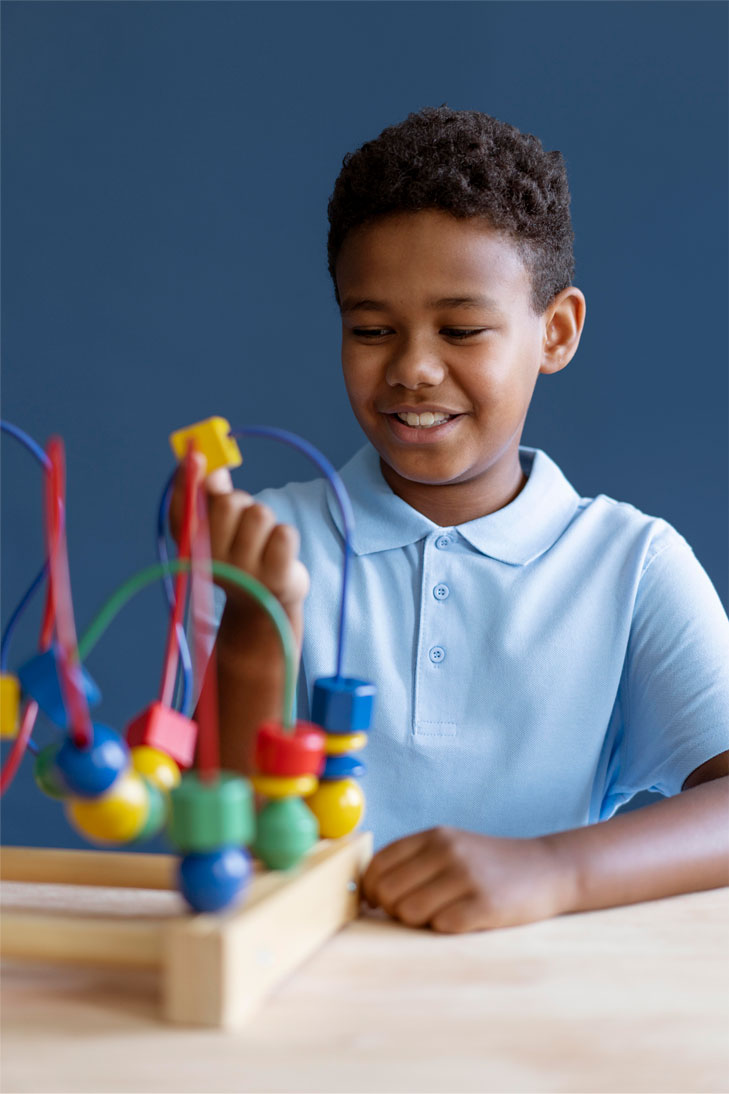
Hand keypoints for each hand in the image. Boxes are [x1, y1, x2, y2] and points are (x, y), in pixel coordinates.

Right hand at [169, 454, 309, 648]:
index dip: (188, 480)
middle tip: (244, 518)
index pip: (182, 511)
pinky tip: (279, 552)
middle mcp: (213, 564)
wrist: (266, 607)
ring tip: (263, 539)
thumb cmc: (241, 555)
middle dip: (242, 500)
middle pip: (230, 503)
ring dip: (266, 519)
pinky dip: (285, 535)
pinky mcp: (275, 580)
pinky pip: (285, 533)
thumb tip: (211, 467)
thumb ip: (211, 496)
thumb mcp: (221, 529)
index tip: (197, 455)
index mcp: (193, 548)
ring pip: (260, 514)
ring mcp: (245, 574)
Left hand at [361, 826, 573, 933]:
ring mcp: (467, 876)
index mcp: (434, 835)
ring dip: (419, 922)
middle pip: (389, 892)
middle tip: (414, 913)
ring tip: (441, 915)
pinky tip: (463, 919)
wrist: (548, 869)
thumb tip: (368, 892)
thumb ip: (413, 861)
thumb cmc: (490, 864)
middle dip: (393, 910)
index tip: (378, 903)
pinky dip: (445, 929)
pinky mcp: (484, 904)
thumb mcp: (451, 847)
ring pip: (409, 913)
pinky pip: (441, 927)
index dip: (371, 890)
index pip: (378, 864)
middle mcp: (447, 851)